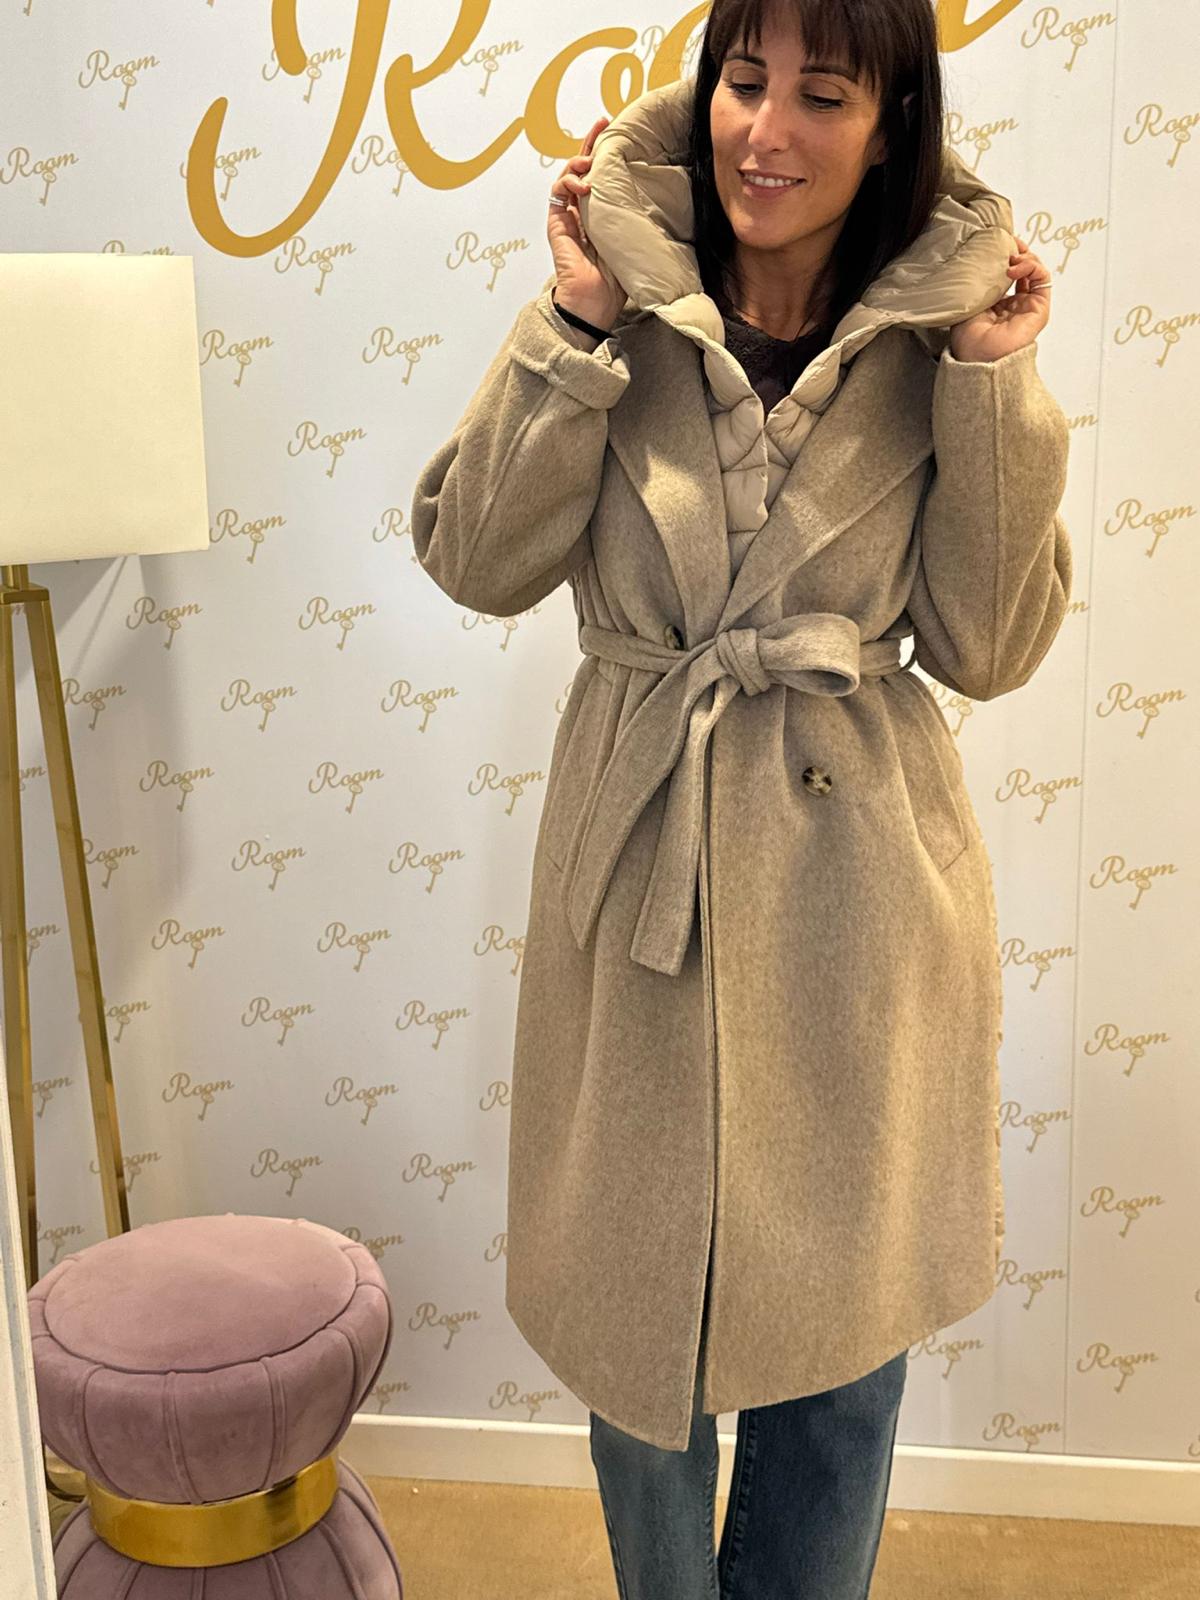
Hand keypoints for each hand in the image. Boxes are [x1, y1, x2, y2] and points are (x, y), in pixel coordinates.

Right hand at [547, 118, 626, 330]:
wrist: (595, 301)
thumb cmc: (618, 279)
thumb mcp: (636, 238)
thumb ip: (642, 217)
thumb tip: (672, 198)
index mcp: (602, 213)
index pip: (603, 175)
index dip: (607, 152)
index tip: (617, 131)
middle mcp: (583, 210)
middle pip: (582, 167)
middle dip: (591, 142)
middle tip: (603, 123)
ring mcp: (568, 215)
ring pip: (568, 174)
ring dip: (579, 161)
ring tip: (593, 162)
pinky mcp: (557, 223)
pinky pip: (558, 191)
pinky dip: (569, 182)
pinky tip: (585, 186)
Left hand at [948, 236, 1052, 362]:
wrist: (978, 356)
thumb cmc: (969, 339)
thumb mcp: (969, 301)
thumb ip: (979, 281)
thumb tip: (982, 258)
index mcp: (997, 304)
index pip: (1007, 273)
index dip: (1004, 256)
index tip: (996, 245)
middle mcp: (1015, 304)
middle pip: (1024, 268)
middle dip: (1017, 251)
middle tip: (1006, 244)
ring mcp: (1028, 306)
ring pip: (1035, 270)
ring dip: (1025, 257)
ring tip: (1010, 257)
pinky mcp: (1039, 308)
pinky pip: (1042, 278)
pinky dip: (1032, 266)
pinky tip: (1015, 268)